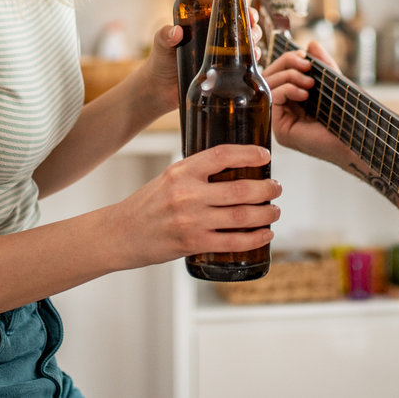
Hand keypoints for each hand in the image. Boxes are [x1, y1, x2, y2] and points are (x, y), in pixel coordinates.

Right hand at [108, 144, 281, 268]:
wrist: (121, 233)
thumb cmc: (148, 204)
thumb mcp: (169, 178)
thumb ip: (197, 173)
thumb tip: (235, 167)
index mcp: (181, 171)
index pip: (222, 155)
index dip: (249, 154)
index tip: (266, 156)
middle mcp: (187, 194)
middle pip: (239, 189)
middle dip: (266, 189)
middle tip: (277, 187)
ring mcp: (191, 221)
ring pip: (241, 216)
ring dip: (266, 213)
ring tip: (274, 210)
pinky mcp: (193, 243)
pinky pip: (233, 242)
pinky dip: (255, 238)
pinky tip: (265, 234)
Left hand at [146, 12, 262, 112]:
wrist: (159, 90)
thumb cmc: (159, 62)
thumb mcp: (161, 44)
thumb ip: (165, 35)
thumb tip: (176, 32)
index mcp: (204, 25)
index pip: (228, 11)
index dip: (242, 9)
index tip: (249, 13)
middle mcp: (217, 39)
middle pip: (243, 27)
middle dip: (253, 27)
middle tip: (252, 32)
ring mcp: (222, 57)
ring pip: (248, 45)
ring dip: (255, 44)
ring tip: (252, 49)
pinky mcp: (224, 74)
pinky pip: (244, 65)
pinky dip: (252, 62)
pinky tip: (251, 62)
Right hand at [263, 39, 356, 167]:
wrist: (358, 142)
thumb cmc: (350, 118)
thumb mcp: (335, 84)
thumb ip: (324, 65)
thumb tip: (311, 44)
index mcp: (295, 99)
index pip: (279, 73)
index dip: (288, 60)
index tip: (304, 56)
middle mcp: (285, 110)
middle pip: (270, 77)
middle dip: (286, 64)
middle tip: (305, 64)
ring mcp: (281, 121)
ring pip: (268, 86)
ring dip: (288, 76)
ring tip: (309, 81)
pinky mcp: (281, 130)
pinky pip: (272, 100)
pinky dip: (286, 90)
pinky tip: (304, 94)